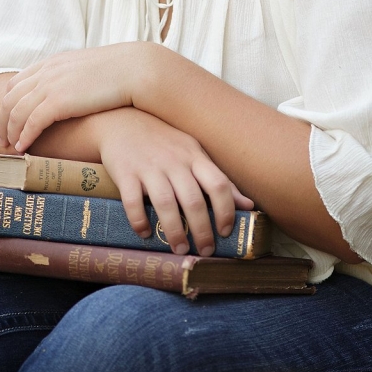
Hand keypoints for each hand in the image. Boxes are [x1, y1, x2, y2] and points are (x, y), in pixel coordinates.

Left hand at [0, 44, 154, 152]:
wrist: (136, 70)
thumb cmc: (121, 72)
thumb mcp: (88, 69)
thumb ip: (73, 77)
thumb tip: (73, 92)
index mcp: (52, 63)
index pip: (17, 83)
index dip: (8, 104)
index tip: (7, 120)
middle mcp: (46, 72)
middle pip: (10, 98)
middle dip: (2, 121)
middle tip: (2, 139)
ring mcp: (50, 85)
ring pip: (16, 112)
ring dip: (9, 132)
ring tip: (9, 148)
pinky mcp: (59, 101)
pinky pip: (31, 122)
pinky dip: (23, 136)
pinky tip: (22, 148)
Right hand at [94, 108, 253, 256]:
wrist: (122, 120)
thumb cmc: (164, 141)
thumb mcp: (194, 153)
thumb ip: (218, 179)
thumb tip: (248, 205)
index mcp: (194, 156)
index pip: (218, 184)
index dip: (226, 210)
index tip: (225, 232)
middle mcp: (174, 161)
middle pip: (193, 199)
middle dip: (201, 230)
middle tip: (204, 251)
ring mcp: (148, 166)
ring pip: (165, 203)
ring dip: (174, 231)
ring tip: (179, 249)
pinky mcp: (124, 172)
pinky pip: (132, 200)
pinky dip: (139, 220)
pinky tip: (144, 233)